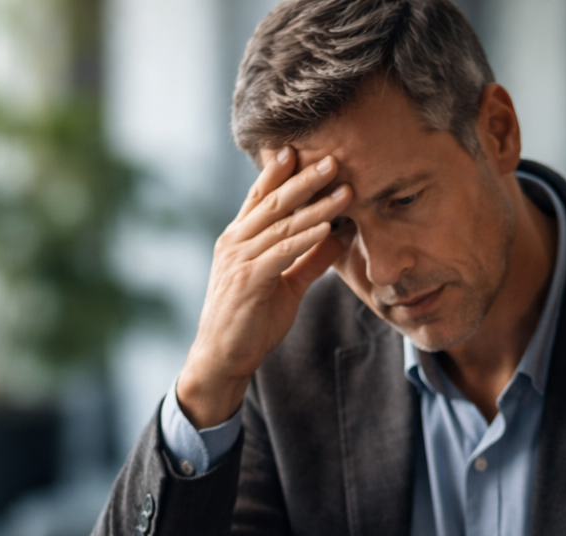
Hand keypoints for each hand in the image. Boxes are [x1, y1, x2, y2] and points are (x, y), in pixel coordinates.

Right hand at [177, 146, 353, 427]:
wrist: (223, 357)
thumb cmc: (251, 321)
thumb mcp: (287, 285)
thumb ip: (310, 259)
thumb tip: (341, 235)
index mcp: (239, 239)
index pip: (260, 198)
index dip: (279, 173)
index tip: (302, 149)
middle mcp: (235, 242)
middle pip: (273, 203)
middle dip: (304, 180)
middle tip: (333, 160)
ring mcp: (239, 260)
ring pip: (281, 226)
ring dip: (315, 207)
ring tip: (343, 190)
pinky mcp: (248, 281)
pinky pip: (280, 253)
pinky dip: (304, 238)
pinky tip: (326, 227)